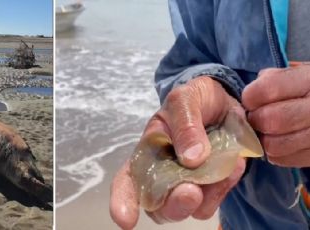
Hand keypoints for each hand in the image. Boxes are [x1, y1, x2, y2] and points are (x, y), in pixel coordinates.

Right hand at [110, 77, 245, 228]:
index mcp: (147, 154)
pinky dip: (225, 186)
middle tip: (190, 191)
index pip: (127, 182)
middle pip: (159, 207)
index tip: (126, 220)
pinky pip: (216, 200)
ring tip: (224, 165)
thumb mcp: (185, 99)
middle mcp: (164, 176)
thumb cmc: (195, 99)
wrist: (226, 101)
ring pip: (190, 210)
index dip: (122, 202)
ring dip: (206, 194)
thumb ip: (185, 125)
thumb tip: (191, 159)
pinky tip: (232, 164)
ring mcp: (189, 184)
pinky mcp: (213, 188)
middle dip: (173, 205)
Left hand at [242, 66, 309, 166]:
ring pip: (273, 145)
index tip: (251, 100)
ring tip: (267, 130)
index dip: (251, 96)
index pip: (268, 89)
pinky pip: (281, 159)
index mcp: (309, 81)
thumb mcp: (295, 75)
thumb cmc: (306, 89)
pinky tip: (279, 141)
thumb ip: (272, 80)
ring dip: (263, 139)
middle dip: (256, 120)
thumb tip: (250, 97)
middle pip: (271, 120)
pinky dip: (273, 153)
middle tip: (256, 118)